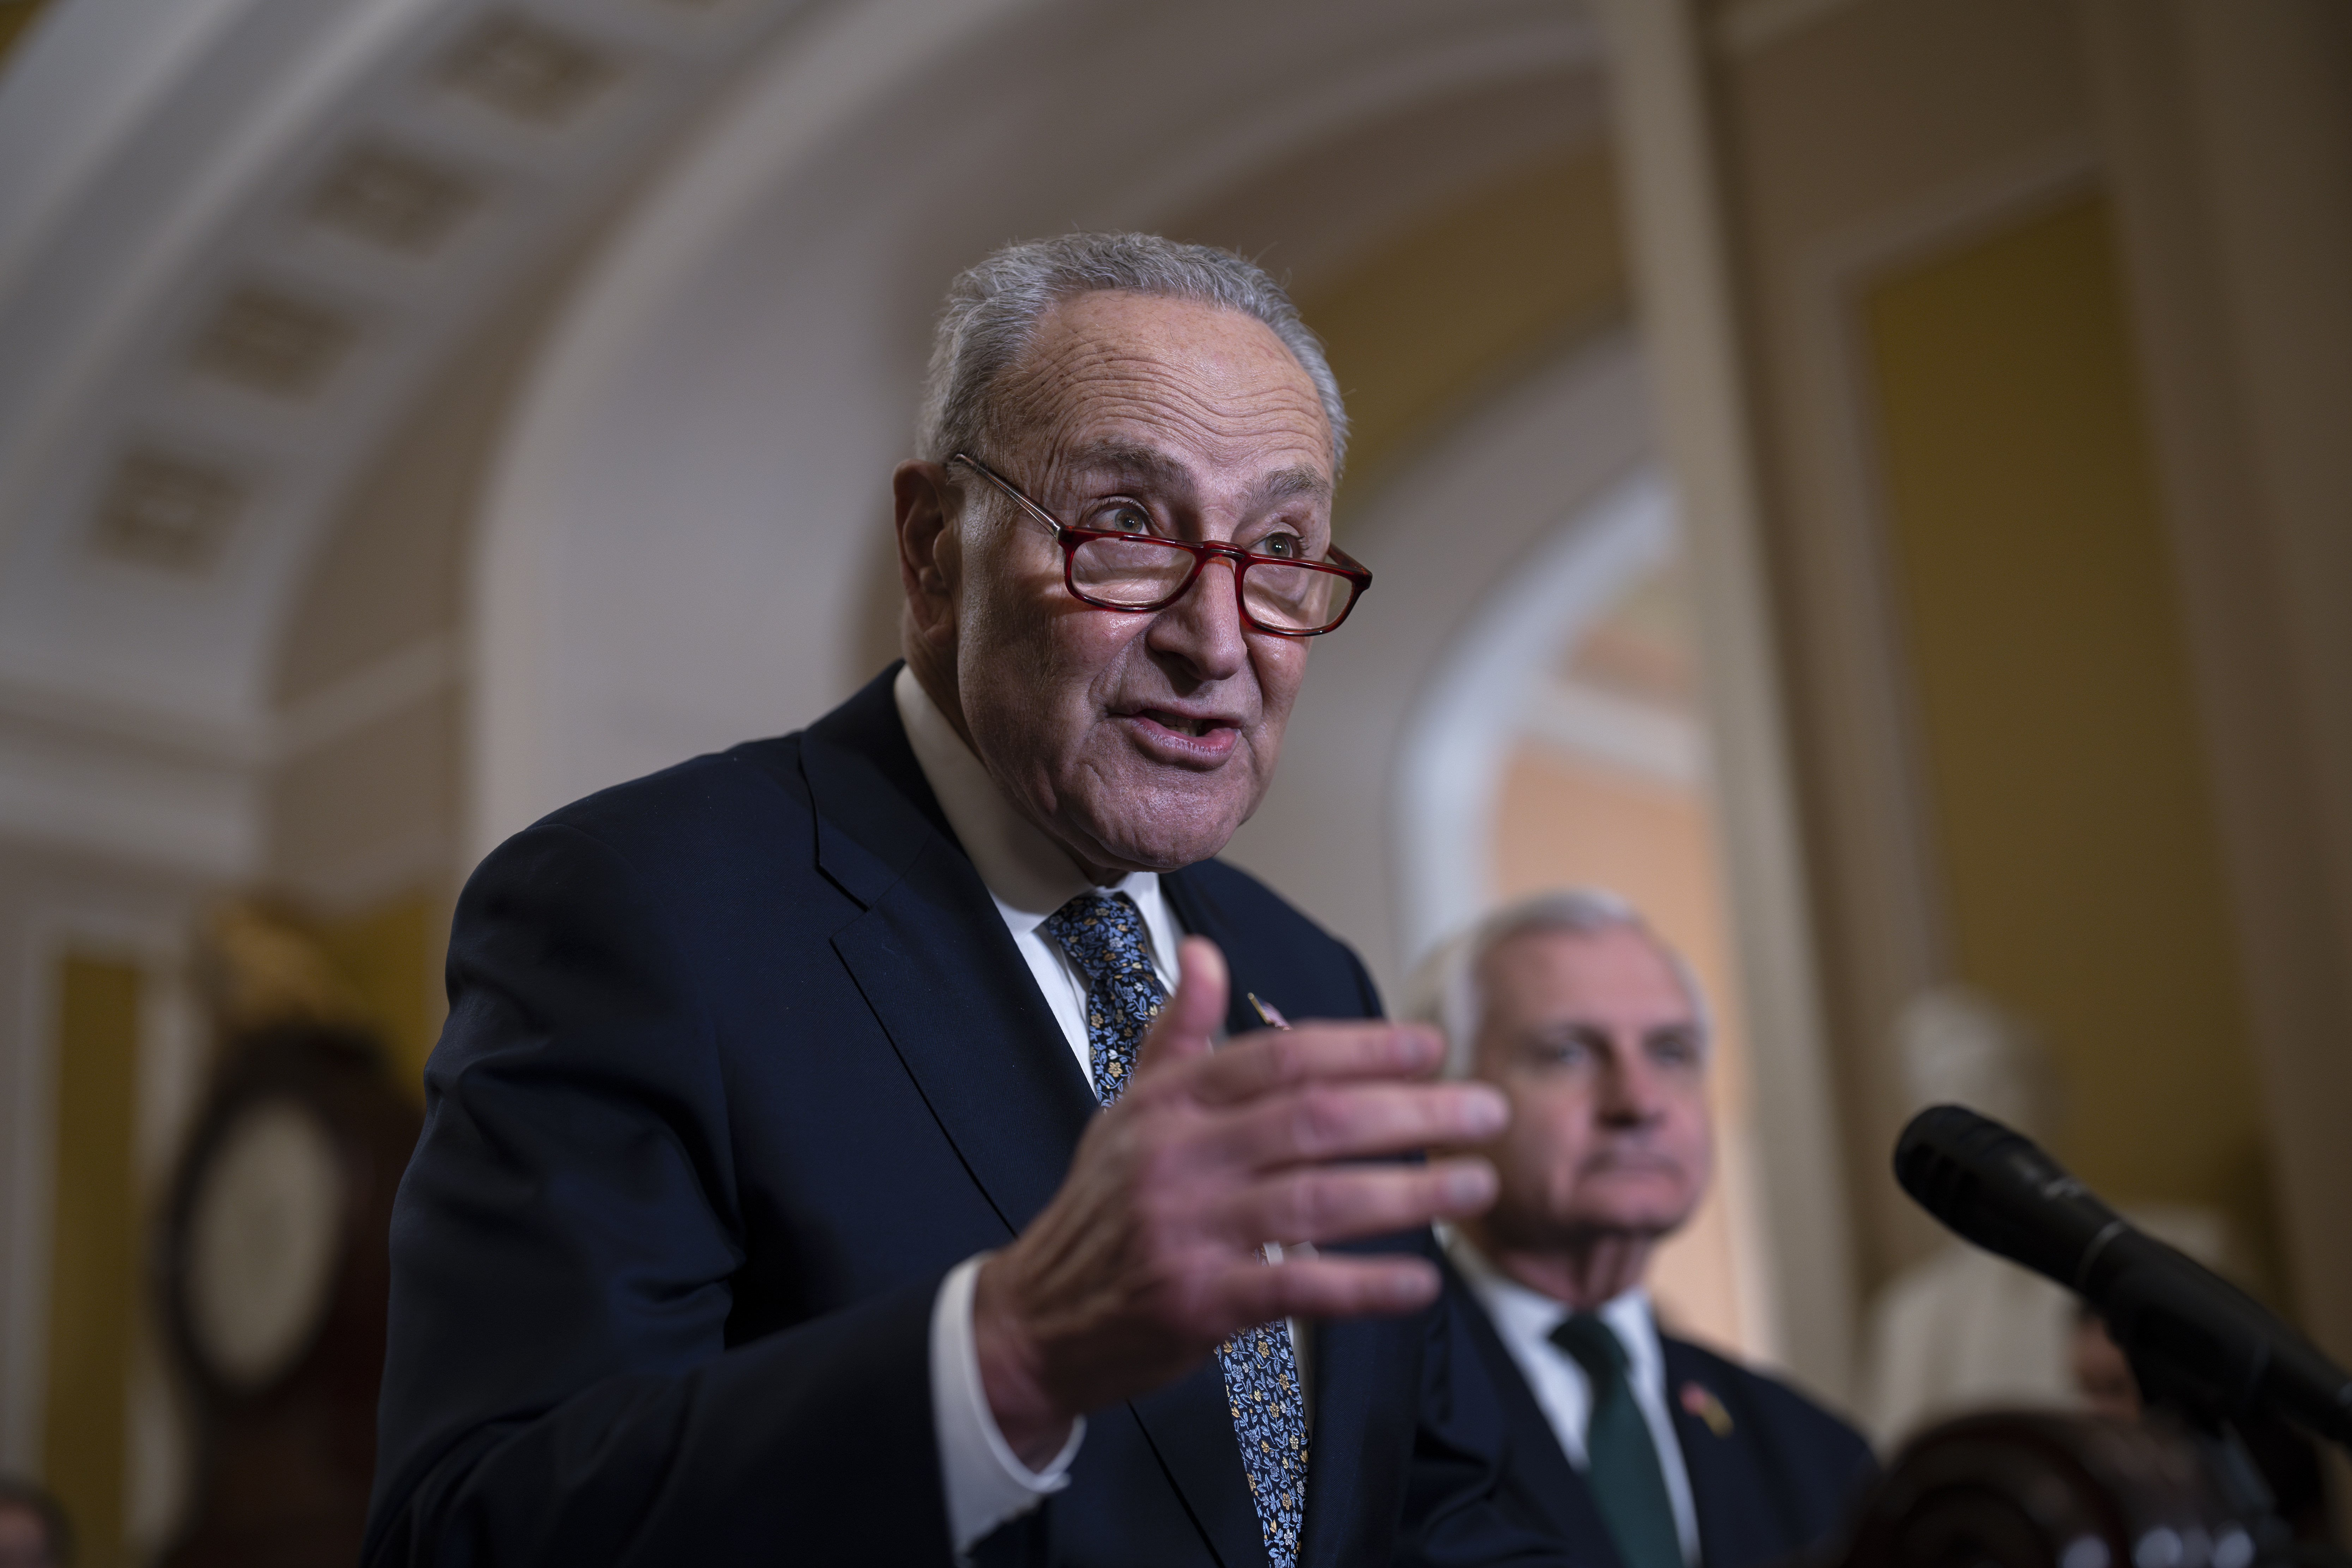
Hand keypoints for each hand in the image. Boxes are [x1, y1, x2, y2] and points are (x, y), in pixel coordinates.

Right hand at [972, 936, 1504, 1464]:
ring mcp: (1188, 1231)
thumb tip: (1204, 951)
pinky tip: (1420, 1281)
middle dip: (1410, 1112)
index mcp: (1167, 1105)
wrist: (1037, 1319)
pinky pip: (1298, 1286)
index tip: (1429, 1046)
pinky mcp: (1199, 1303)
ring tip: (1473, 1183)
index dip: (1362, 1047)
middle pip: (1314, 1120)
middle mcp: (1178, 1158)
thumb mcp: (1128, 1111)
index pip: (1278, 1057)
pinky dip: (1365, 1285)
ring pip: (1318, 1198)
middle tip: (1483, 1110)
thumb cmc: (1103, 1210)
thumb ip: (1178, 1034)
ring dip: (1408, 1191)